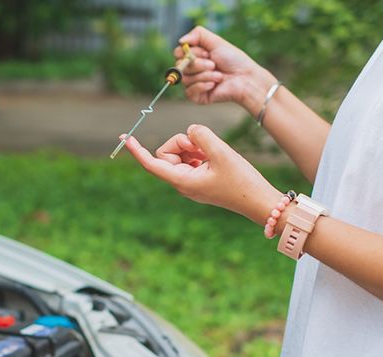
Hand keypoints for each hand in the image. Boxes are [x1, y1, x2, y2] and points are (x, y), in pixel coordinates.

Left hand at [121, 125, 281, 224]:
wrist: (258, 201)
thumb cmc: (241, 181)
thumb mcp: (221, 152)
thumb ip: (201, 136)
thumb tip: (190, 130)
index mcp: (182, 181)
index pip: (151, 163)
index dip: (136, 150)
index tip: (124, 138)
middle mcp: (182, 183)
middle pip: (166, 154)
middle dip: (180, 142)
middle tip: (200, 143)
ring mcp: (190, 182)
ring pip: (179, 155)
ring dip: (192, 146)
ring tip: (212, 152)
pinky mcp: (200, 179)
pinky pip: (191, 159)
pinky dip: (199, 152)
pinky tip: (214, 156)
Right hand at [175, 26, 276, 116]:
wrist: (245, 78)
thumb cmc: (233, 60)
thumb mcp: (216, 41)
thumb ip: (198, 34)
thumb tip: (180, 41)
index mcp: (195, 56)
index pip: (178, 53)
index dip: (189, 52)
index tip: (206, 53)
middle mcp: (192, 70)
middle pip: (179, 66)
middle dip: (198, 64)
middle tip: (213, 64)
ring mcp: (193, 83)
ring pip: (185, 79)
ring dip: (205, 75)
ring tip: (219, 75)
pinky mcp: (197, 96)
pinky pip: (189, 91)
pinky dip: (203, 86)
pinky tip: (214, 84)